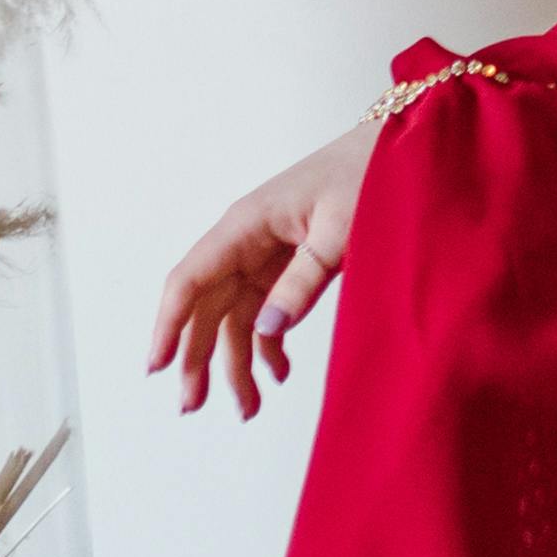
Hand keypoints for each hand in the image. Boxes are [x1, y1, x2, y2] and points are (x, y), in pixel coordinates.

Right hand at [152, 111, 386, 423]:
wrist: (399, 147)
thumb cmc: (368, 175)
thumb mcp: (340, 230)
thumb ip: (304, 280)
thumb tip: (266, 330)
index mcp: (245, 225)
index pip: (189, 280)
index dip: (168, 326)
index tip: (156, 368)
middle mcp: (244, 241)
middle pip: (207, 308)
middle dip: (197, 359)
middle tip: (193, 407)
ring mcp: (264, 253)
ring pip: (235, 316)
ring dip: (237, 362)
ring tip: (248, 409)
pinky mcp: (287, 263)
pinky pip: (265, 310)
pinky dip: (269, 345)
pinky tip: (278, 373)